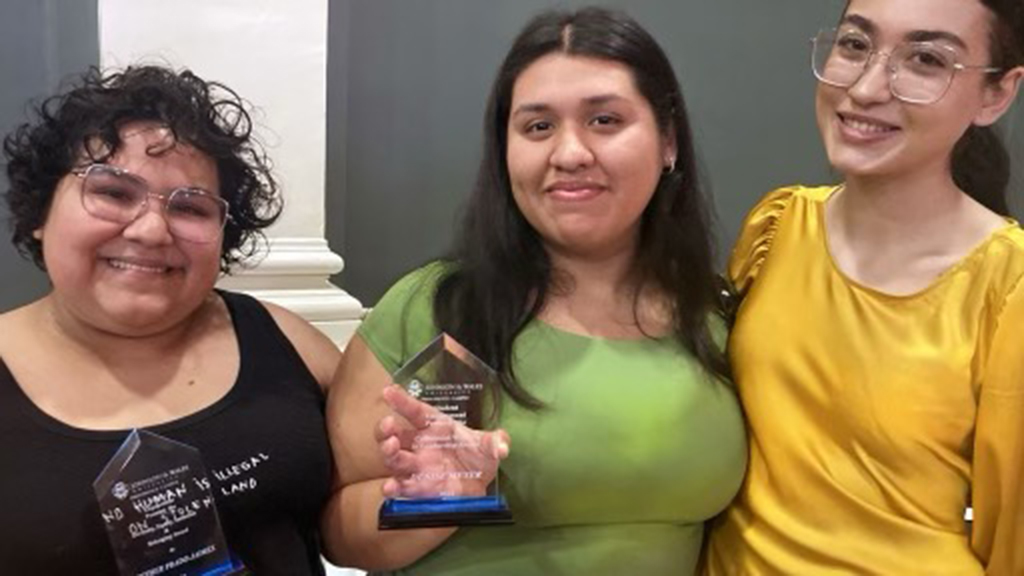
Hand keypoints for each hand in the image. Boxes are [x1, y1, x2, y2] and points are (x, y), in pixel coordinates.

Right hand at [376, 384, 509, 498]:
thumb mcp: (490, 446)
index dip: (402, 401)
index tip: (388, 391)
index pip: (415, 410)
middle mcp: (420, 444)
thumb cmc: (478, 458)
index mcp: (434, 426)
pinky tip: (389, 487)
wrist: (480, 486)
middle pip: (395, 433)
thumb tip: (503, 446)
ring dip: (388, 452)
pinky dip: (393, 487)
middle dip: (386, 428)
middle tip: (389, 425)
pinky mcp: (417, 487)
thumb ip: (495, 442)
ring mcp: (416, 466)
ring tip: (391, 447)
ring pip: (393, 458)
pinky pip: (401, 486)